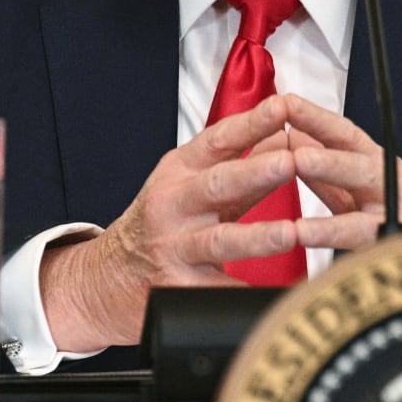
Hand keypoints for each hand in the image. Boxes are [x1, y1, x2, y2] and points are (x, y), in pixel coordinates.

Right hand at [39, 95, 303, 350]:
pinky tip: (276, 294)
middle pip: (217, 184)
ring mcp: (174, 247)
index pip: (218, 140)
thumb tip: (288, 134)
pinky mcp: (179, 287)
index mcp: (180, 171)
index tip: (282, 107)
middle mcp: (174, 205)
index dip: (251, 123)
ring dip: (257, 236)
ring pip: (218, 240)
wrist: (110, 275)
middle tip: (291, 161)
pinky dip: (247, 293)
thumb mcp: (194, 182)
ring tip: (290, 233)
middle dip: (254, 171)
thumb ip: (242, 163)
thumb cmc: (164, 220)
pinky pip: (218, 291)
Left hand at [279, 93, 401, 250]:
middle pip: (360, 168)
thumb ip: (327, 168)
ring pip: (364, 214)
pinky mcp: (399, 252)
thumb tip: (291, 138)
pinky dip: (333, 242)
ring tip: (300, 203)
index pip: (345, 136)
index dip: (316, 119)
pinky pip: (364, 249)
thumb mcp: (362, 185)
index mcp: (376, 165)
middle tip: (293, 150)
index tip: (285, 104)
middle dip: (327, 159)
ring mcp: (398, 220)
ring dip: (331, 209)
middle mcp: (389, 186)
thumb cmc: (401, 213)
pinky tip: (305, 237)